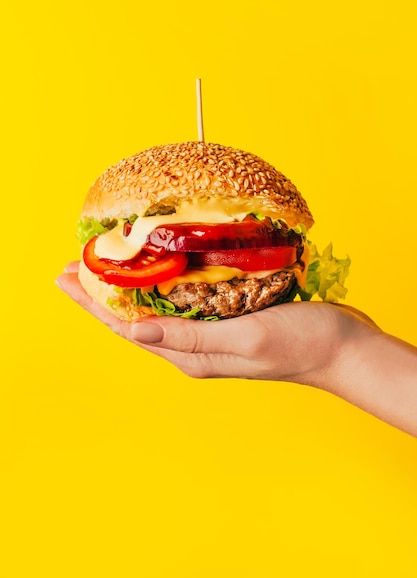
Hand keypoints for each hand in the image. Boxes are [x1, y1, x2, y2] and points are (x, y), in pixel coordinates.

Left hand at [56, 261, 375, 383]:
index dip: (92, 303)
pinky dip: (161, 284)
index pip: (127, 327)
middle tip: (72, 266)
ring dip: (127, 287)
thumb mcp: (246, 339)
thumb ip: (191, 337)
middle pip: (134, 317)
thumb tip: (134, 329)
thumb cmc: (303, 343)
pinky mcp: (227, 320)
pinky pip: (182, 301)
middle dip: (100, 293)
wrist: (343, 348)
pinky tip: (158, 269)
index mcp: (192, 356)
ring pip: (155, 308)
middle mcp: (194, 348)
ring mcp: (211, 334)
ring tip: (105, 265)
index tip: (65, 277)